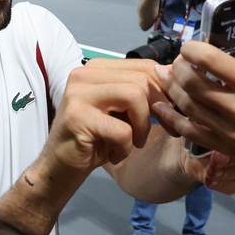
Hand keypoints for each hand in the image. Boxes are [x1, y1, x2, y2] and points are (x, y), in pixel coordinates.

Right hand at [41, 59, 167, 174]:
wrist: (59, 168)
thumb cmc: (94, 141)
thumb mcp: (122, 112)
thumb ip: (141, 93)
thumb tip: (175, 77)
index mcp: (97, 68)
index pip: (145, 66)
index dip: (166, 91)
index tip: (171, 115)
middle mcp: (84, 73)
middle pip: (143, 80)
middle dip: (158, 110)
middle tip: (152, 134)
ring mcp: (78, 93)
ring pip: (135, 96)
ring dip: (141, 127)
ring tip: (132, 143)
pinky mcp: (77, 117)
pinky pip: (122, 130)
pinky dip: (125, 148)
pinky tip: (114, 154)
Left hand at [152, 41, 234, 196]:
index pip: (210, 60)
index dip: (192, 49)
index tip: (189, 45)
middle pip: (191, 82)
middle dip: (178, 67)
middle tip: (178, 60)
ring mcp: (229, 130)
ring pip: (186, 106)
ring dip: (171, 88)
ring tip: (166, 75)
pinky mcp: (225, 148)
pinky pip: (189, 132)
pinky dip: (171, 118)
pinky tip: (160, 107)